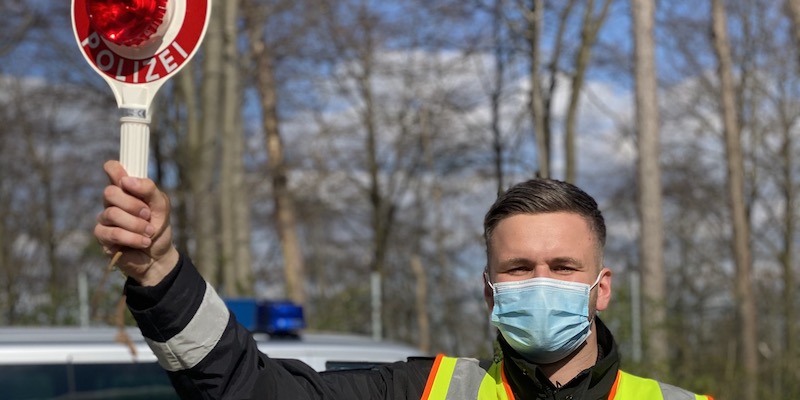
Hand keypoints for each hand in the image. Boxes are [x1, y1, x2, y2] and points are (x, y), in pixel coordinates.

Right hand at [94, 160, 177, 285]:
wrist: (159, 256)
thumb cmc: (158, 228)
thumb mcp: (161, 206)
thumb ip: (149, 189)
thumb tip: (127, 180)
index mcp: (127, 190)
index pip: (112, 170)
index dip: (115, 170)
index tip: (126, 180)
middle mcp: (112, 202)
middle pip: (110, 192)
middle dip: (133, 204)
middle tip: (148, 215)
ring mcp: (105, 219)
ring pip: (112, 213)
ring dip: (136, 224)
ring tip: (149, 232)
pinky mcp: (102, 237)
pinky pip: (113, 233)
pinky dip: (132, 238)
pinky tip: (143, 242)